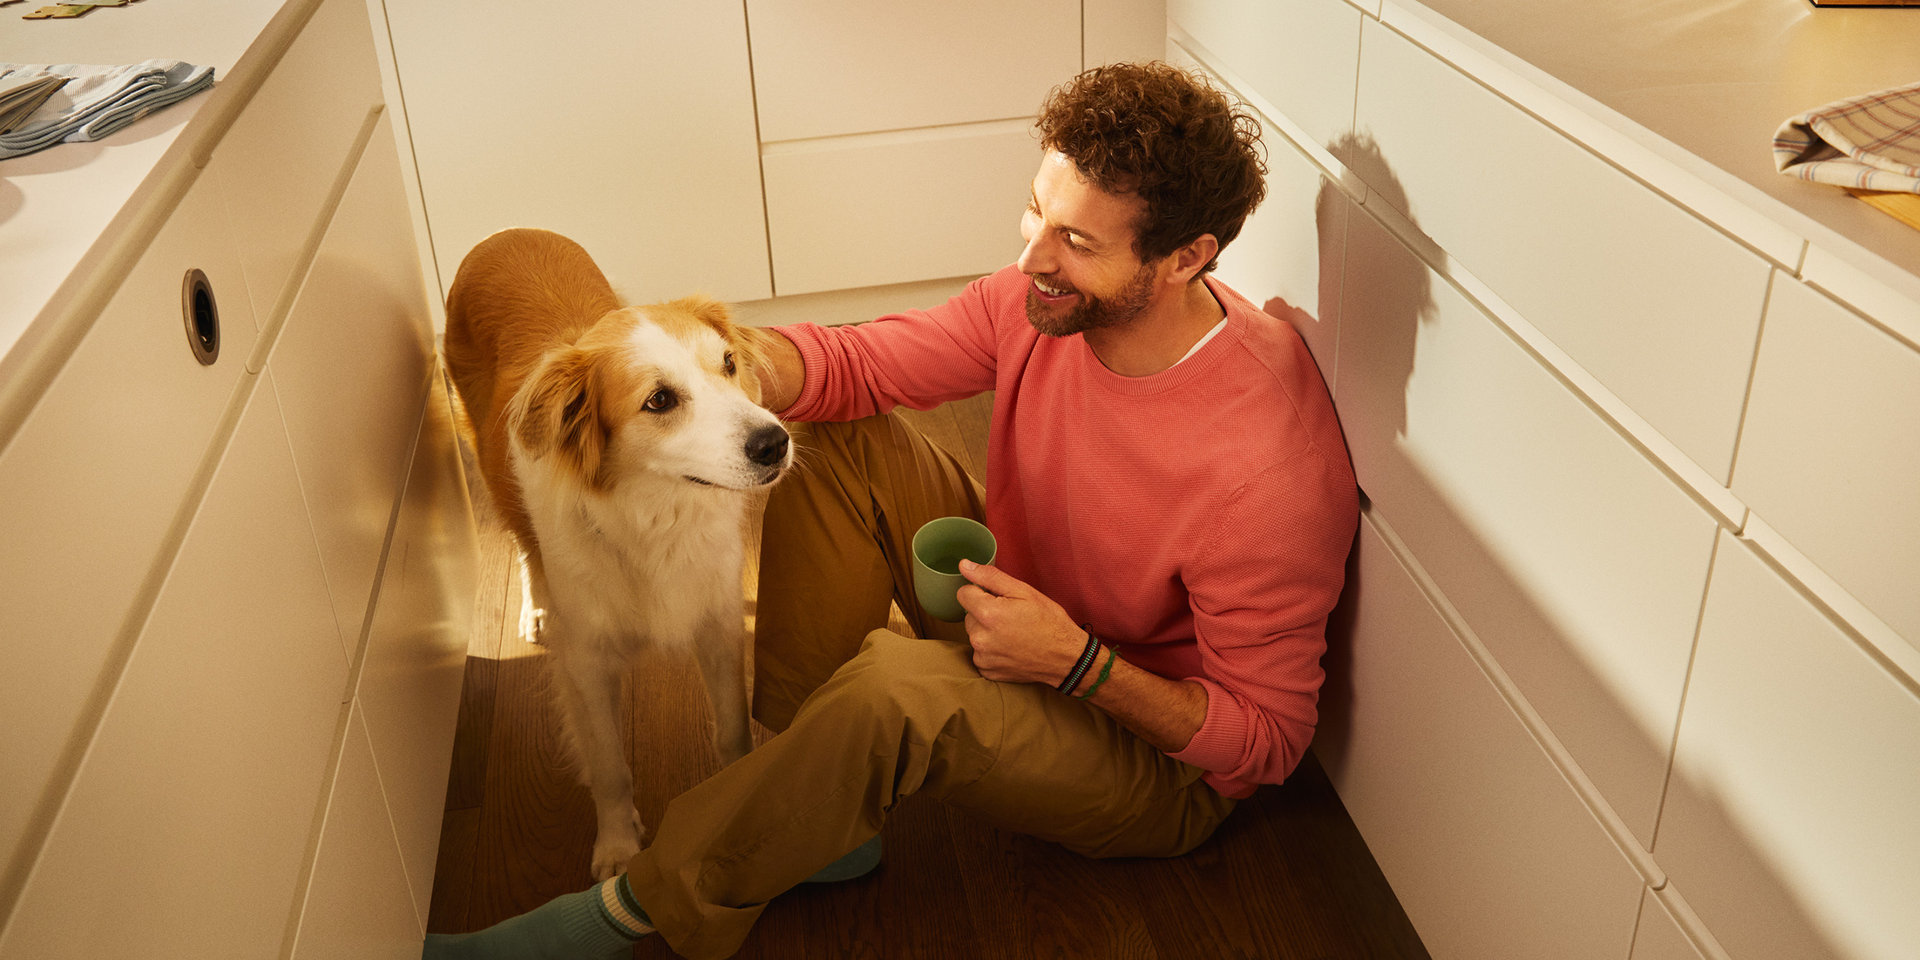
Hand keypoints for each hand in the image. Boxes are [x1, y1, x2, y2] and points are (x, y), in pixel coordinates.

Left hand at [955, 559, 1087, 686]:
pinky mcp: (987, 671)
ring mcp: (982, 657)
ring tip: (1013, 633)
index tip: (998, 598)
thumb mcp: (1024, 591)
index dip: (981, 591)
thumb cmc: (1049, 622)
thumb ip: (990, 577)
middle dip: (984, 612)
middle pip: (969, 615)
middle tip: (1011, 617)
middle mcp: (980, 638)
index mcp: (988, 614)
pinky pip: (980, 653)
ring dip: (987, 631)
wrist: (1066, 658)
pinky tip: (1010, 648)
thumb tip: (964, 565)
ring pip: (974, 634)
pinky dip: (991, 650)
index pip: (963, 593)